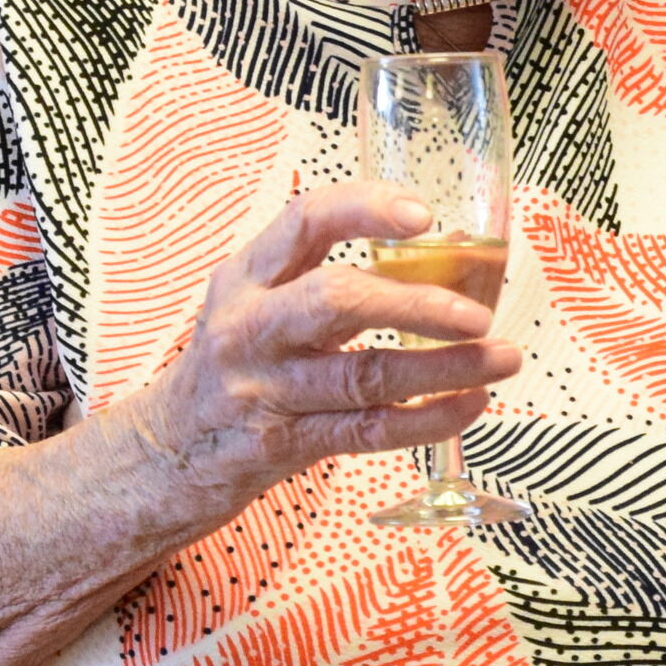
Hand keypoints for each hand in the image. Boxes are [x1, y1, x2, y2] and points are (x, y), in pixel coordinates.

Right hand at [124, 182, 520, 508]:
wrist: (161, 456)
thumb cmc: (229, 370)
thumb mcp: (252, 306)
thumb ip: (323, 279)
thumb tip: (442, 251)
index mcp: (245, 277)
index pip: (305, 221)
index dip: (366, 209)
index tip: (423, 214)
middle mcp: (250, 328)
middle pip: (338, 301)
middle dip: (417, 305)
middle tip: (479, 314)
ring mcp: (264, 390)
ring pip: (365, 374)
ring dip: (445, 369)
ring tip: (504, 359)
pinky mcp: (282, 444)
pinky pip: (368, 431)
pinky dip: (428, 418)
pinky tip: (471, 404)